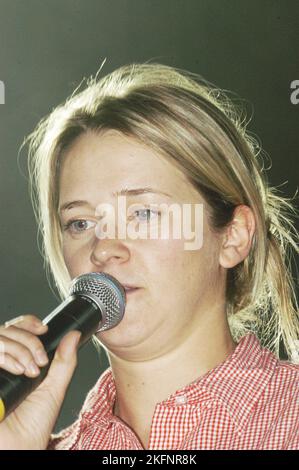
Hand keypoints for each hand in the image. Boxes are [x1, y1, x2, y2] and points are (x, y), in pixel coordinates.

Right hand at [0, 314, 80, 448]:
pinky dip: (6, 357)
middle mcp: (2, 362)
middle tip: (39, 361)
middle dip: (28, 341)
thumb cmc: (33, 425)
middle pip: (7, 330)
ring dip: (19, 350)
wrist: (19, 447)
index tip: (42, 330)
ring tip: (30, 371)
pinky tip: (18, 372)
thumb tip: (73, 335)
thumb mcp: (54, 388)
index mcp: (17, 361)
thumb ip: (64, 361)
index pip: (17, 329)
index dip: (28, 324)